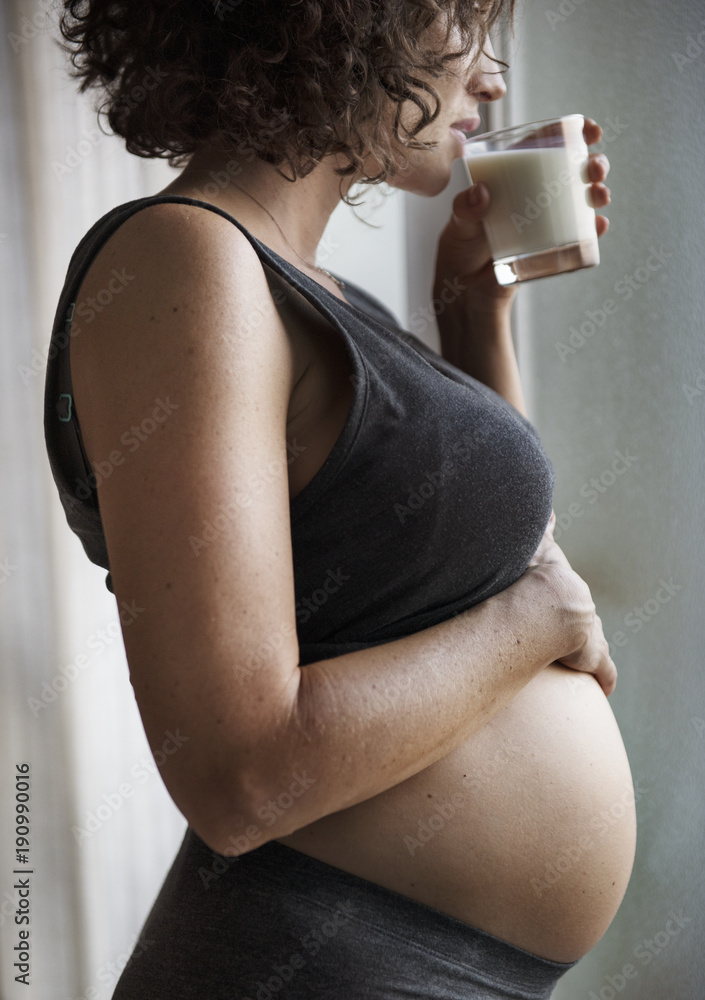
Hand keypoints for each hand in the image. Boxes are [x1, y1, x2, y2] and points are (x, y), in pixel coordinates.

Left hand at [433, 117, 611, 311]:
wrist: (465, 291)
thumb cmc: (460, 249)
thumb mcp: (458, 225)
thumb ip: (464, 209)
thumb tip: (481, 193)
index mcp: (514, 175)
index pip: (547, 145)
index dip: (573, 133)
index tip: (590, 131)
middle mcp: (536, 195)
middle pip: (574, 170)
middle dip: (594, 163)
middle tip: (596, 169)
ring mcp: (547, 221)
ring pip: (582, 199)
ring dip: (599, 192)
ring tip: (599, 196)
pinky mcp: (553, 248)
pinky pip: (580, 236)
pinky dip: (593, 230)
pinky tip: (598, 226)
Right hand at [524, 510, 617, 696]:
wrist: (548, 603)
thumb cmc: (534, 578)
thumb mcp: (537, 549)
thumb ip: (541, 530)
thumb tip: (546, 510)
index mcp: (569, 590)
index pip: (572, 596)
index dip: (566, 601)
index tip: (563, 604)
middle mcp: (583, 611)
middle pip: (585, 620)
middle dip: (579, 625)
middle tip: (568, 635)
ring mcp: (590, 636)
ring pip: (594, 645)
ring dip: (588, 652)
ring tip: (578, 661)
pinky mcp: (594, 658)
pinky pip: (604, 670)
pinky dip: (606, 677)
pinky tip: (606, 686)